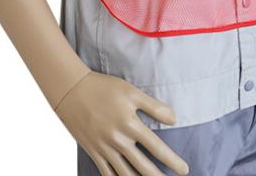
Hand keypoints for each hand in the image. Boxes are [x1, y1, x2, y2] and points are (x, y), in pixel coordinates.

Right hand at [54, 70, 189, 175]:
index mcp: (130, 124)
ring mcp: (105, 149)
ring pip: (126, 175)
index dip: (172, 161)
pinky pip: (107, 174)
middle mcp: (118, 140)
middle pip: (144, 167)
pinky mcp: (94, 152)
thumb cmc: (104, 88)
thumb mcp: (131, 91)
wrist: (71, 91)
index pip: (157, 147)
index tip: (184, 169)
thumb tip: (174, 119)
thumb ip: (154, 106)